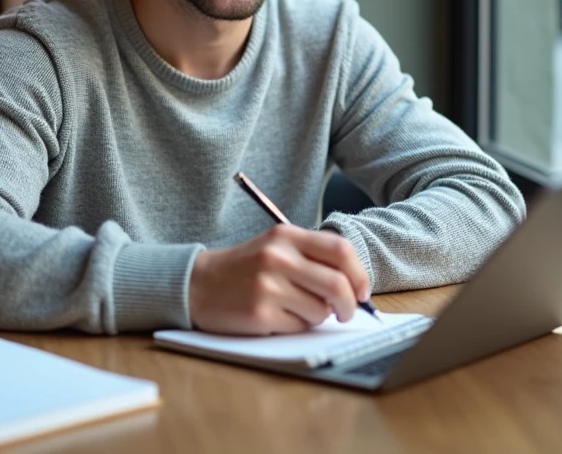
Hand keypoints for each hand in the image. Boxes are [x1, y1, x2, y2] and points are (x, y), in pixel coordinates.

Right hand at [188, 225, 370, 334]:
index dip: (359, 273)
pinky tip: (279, 317)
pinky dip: (297, 327)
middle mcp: (278, 257)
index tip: (362, 290)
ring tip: (298, 310)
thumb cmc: (246, 268)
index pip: (341, 250)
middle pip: (337, 284)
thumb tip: (354, 287)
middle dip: (350, 304)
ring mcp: (268, 285)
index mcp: (286, 235)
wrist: (198, 284)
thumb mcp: (276, 247)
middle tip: (347, 312)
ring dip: (318, 316)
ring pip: (321, 310)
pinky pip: (299, 327)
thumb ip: (312, 258)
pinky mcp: (259, 313)